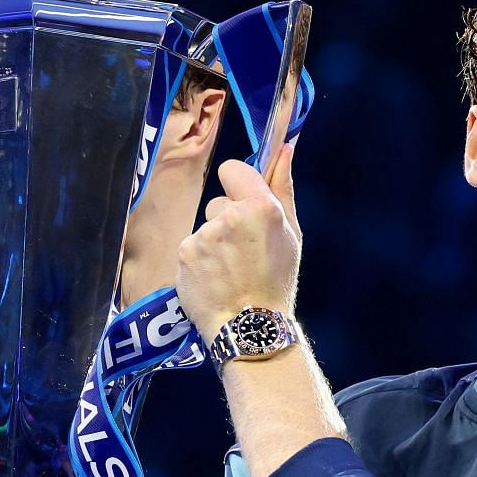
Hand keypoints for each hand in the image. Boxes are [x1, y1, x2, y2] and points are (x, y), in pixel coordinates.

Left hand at [175, 146, 300, 339]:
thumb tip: (284, 149)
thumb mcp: (292, 234)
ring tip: (229, 270)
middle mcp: (229, 216)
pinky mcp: (185, 254)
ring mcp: (203, 236)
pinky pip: (191, 247)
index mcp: (261, 207)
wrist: (251, 327)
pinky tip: (214, 279)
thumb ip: (283, 187)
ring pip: (205, 227)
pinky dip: (199, 261)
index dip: (238, 185)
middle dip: (228, 221)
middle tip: (244, 253)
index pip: (233, 168)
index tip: (244, 204)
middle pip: (218, 202)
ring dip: (214, 243)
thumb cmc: (277, 282)